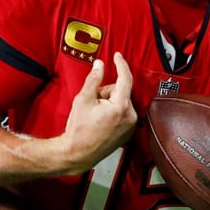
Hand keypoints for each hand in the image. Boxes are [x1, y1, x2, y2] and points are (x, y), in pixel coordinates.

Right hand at [62, 52, 136, 172]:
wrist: (78, 154)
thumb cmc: (79, 129)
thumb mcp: (83, 99)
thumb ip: (94, 79)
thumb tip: (100, 64)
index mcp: (121, 106)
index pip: (125, 78)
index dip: (120, 64)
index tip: (117, 56)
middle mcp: (131, 116)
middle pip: (121, 91)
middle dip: (106, 92)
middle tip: (92, 102)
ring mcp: (131, 126)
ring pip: (122, 102)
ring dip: (109, 103)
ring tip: (95, 115)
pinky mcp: (128, 133)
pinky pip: (123, 114)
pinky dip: (113, 112)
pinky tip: (101, 121)